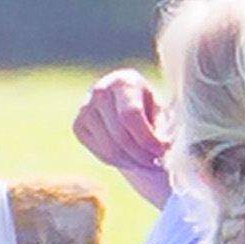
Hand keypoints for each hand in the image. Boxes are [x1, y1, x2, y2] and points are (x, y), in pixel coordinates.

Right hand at [73, 68, 173, 205]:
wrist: (123, 103)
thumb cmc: (148, 106)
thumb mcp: (159, 109)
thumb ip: (163, 126)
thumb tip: (165, 147)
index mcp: (123, 81)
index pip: (131, 116)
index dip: (148, 139)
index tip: (163, 151)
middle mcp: (100, 91)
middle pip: (120, 136)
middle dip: (142, 155)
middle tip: (157, 162)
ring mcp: (85, 108)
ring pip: (110, 149)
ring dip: (133, 162)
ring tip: (147, 162)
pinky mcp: (78, 125)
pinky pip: (100, 153)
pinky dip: (119, 162)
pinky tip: (132, 158)